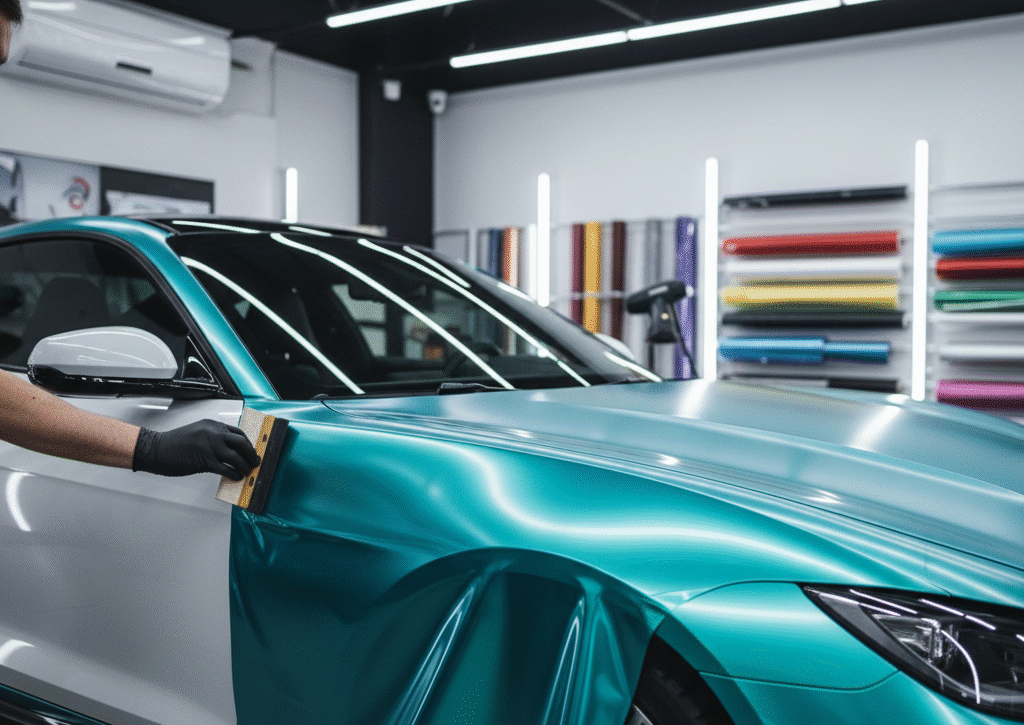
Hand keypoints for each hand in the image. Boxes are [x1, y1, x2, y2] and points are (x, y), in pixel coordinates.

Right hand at [132, 420, 260, 478]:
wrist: (156, 450)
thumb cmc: (174, 443)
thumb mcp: (197, 432)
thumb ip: (213, 437)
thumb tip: (229, 449)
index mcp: (212, 425)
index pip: (238, 432)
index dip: (247, 442)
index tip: (251, 450)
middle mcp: (213, 434)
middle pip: (242, 443)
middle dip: (251, 454)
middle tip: (255, 461)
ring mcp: (210, 447)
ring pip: (236, 457)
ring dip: (245, 466)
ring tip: (247, 471)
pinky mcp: (205, 461)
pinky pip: (226, 469)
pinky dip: (234, 474)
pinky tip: (236, 477)